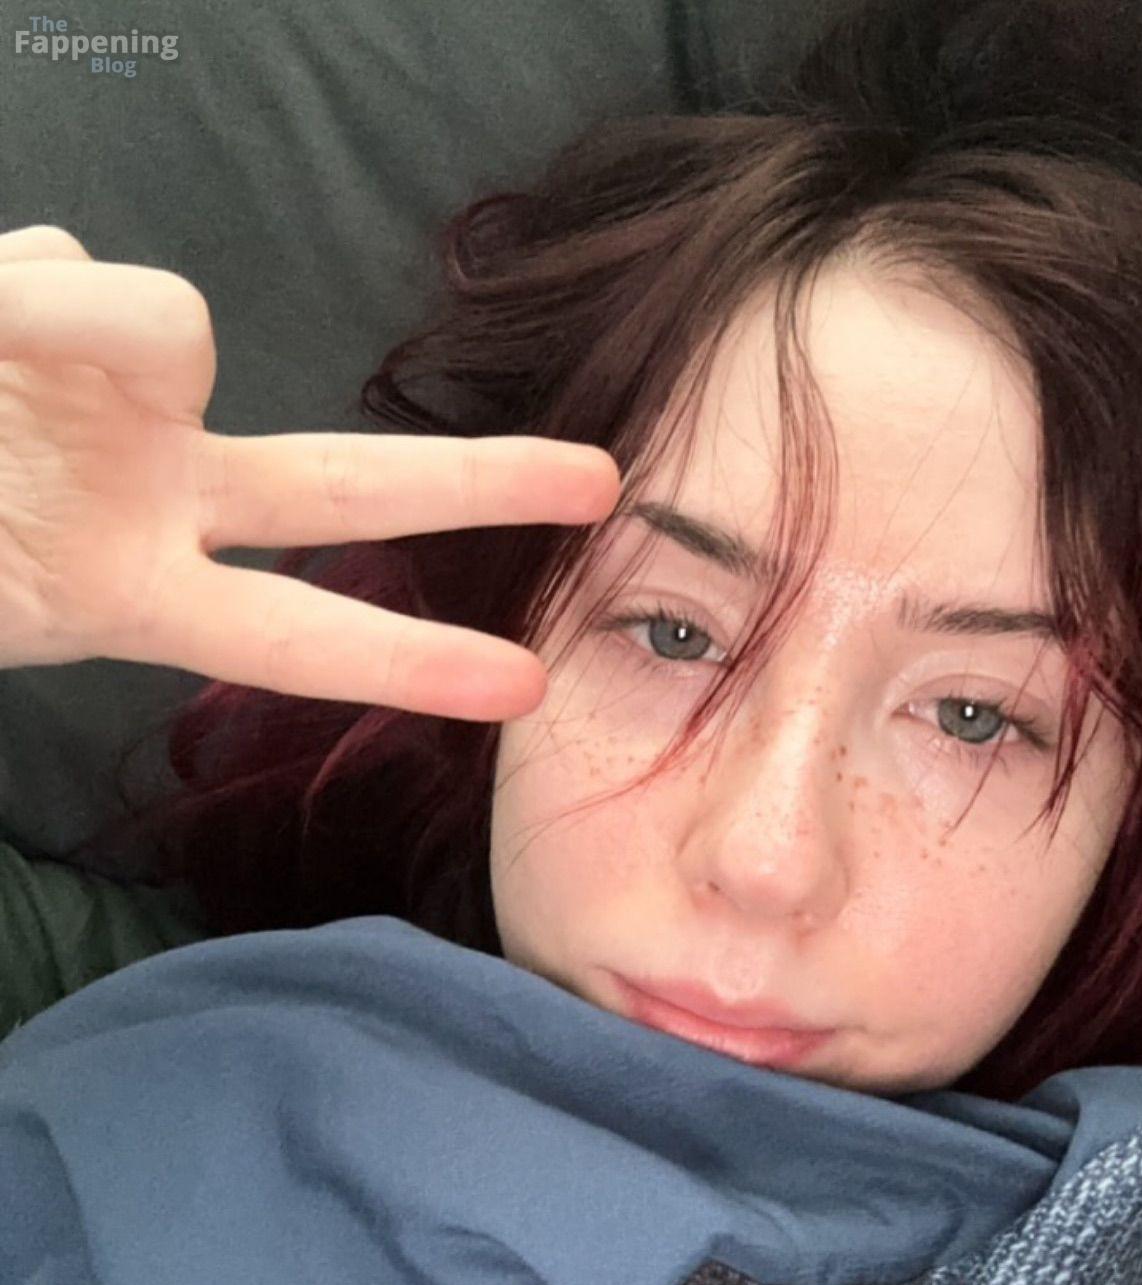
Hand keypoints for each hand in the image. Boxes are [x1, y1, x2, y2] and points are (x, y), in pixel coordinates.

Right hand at [0, 225, 618, 719]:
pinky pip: (61, 262)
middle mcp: (151, 492)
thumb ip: (60, 453)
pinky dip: (15, 290)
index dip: (404, 663)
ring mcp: (113, 402)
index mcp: (129, 592)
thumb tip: (122, 311)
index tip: (524, 688)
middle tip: (606, 485)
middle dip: (474, 483)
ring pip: (159, 318)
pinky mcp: (52, 302)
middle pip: (345, 485)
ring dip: (68, 328)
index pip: (296, 634)